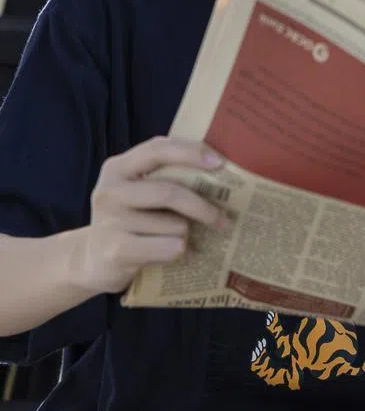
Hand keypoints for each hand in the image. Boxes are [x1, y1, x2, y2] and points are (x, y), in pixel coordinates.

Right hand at [69, 137, 227, 294]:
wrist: (92, 260)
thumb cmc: (130, 220)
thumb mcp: (140, 191)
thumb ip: (168, 176)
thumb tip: (222, 170)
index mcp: (118, 168)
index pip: (158, 150)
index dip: (191, 153)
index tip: (220, 162)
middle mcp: (110, 191)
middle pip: (169, 192)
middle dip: (203, 207)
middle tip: (224, 218)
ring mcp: (110, 221)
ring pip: (175, 225)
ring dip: (188, 234)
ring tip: (186, 239)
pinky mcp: (115, 250)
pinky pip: (169, 248)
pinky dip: (181, 251)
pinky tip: (179, 253)